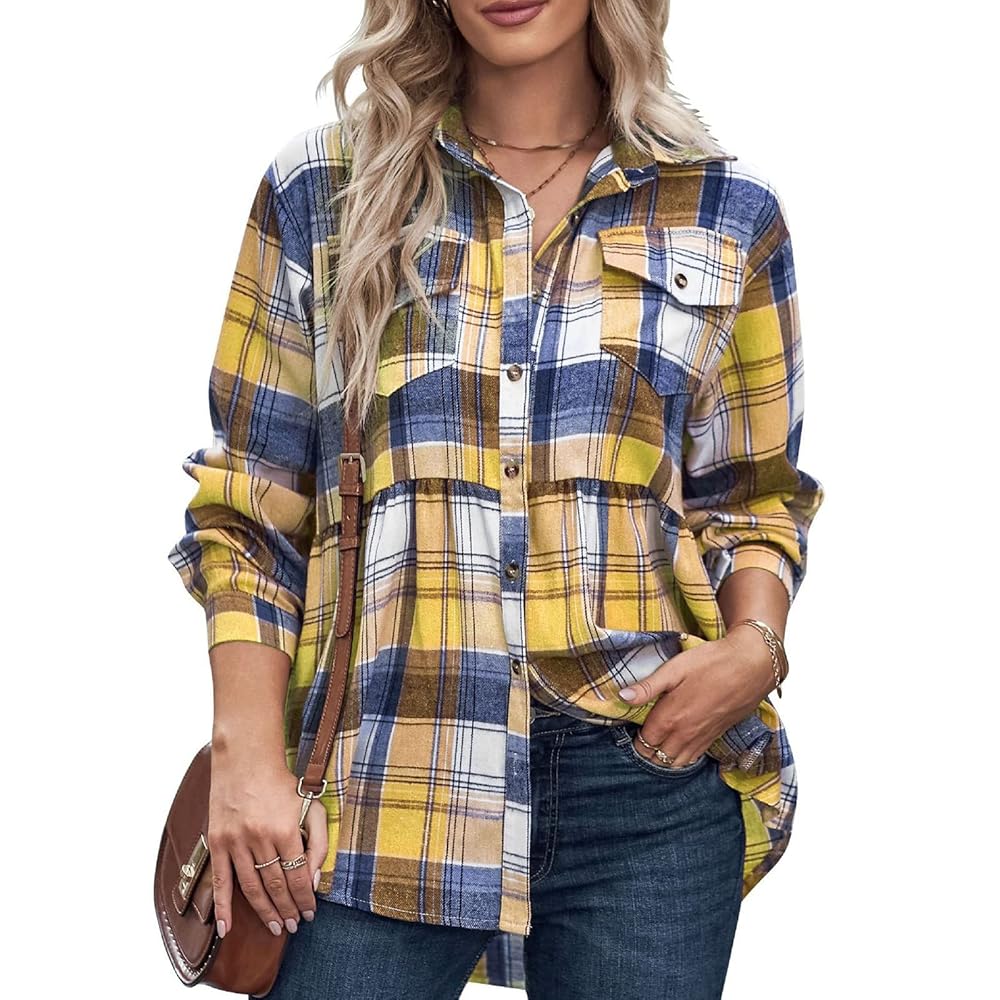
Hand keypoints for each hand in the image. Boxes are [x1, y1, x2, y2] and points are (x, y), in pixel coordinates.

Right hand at [207, 754, 328, 938]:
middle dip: (287, 910)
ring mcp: (236, 842)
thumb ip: (319, 843)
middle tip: (294, 925)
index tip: (310, 913)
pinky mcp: (218, 842)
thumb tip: (313, 880)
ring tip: (276, 927)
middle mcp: (260, 838)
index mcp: (286, 830)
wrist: (247, 762)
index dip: (304, 899)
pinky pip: (220, 881)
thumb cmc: (283, 785)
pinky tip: (226, 928)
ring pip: (251, 888)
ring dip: (264, 912)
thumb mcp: (312, 807)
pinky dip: (222, 907)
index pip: (297, 877)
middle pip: (276, 886)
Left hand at [617, 624, 775, 767]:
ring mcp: (701, 739)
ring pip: (675, 763)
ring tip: (657, 742)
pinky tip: (677, 746)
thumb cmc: (711, 663)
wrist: (751, 667)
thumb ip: (647, 687)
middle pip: (656, 757)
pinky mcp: (715, 738)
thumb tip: (622, 696)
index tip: (632, 726)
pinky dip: (681, 758)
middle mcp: (685, 734)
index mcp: (670, 717)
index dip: (634, 737)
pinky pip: (693, 759)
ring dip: (662, 757)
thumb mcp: (674, 669)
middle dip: (645, 750)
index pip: (643, 742)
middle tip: (642, 734)